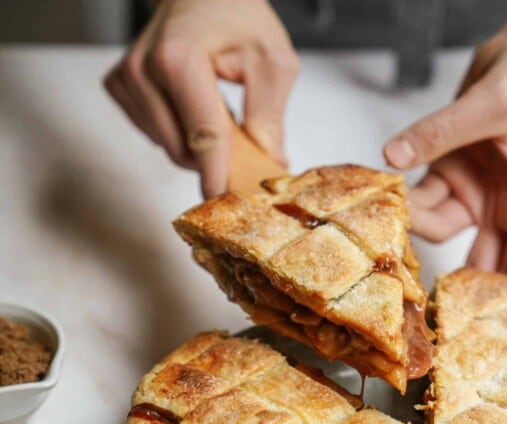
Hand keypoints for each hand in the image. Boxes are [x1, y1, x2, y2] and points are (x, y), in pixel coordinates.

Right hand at [104, 0, 298, 197]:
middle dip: (214, 157)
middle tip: (242, 140)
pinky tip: (189, 105)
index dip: (217, 176)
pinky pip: (153, 134)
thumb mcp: (272, 61)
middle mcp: (143, 70)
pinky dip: (176, 131)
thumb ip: (270, 118)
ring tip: (215, 108)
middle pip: (182, 150)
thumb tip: (271, 167)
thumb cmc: (237, 14)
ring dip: (195, 143)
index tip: (225, 206)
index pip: (203, 136)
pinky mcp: (119, 86)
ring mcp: (126, 79)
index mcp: (180, 59)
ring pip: (167, 147)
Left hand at [384, 1, 506, 280]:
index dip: (496, 301)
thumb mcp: (493, 104)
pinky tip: (389, 189)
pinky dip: (404, 196)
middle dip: (448, 279)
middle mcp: (504, 209)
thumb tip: (393, 157)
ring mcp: (475, 194)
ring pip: (438, 229)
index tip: (465, 324)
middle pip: (477, 263)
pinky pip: (421, 198)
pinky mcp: (450, 174)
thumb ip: (440, 133)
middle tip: (414, 297)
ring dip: (415, 223)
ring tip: (395, 208)